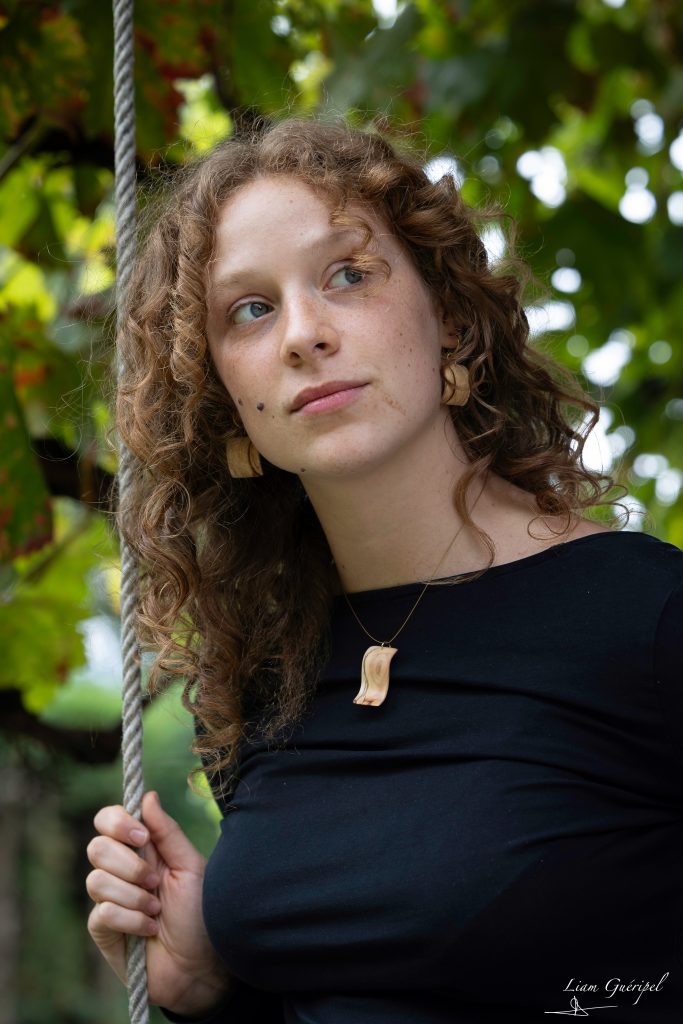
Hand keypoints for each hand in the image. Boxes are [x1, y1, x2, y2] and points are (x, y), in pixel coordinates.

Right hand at [86, 790, 230, 1016]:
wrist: (200, 964)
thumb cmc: (202, 912)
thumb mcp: (190, 866)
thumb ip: (168, 832)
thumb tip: (148, 796)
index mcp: (141, 849)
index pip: (107, 820)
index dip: (116, 822)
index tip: (141, 836)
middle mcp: (120, 870)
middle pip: (96, 847)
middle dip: (129, 865)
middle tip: (155, 881)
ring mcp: (109, 899)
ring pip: (96, 880)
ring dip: (134, 896)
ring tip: (156, 909)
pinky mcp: (103, 929)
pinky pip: (103, 913)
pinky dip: (131, 920)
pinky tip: (149, 929)